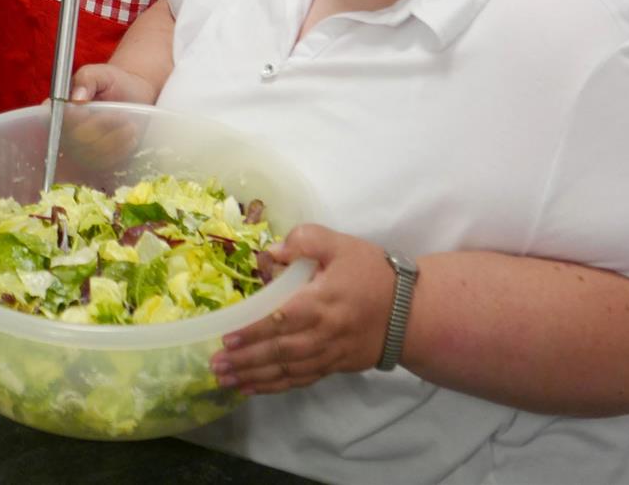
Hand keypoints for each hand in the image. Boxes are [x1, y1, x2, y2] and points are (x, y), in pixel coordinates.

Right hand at [50, 66, 156, 173]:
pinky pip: (102, 164)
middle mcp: (64, 132)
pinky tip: (130, 139)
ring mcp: (79, 149)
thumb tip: (77, 97)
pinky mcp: (94, 160)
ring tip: (130, 127)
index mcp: (59, 110)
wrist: (132, 94)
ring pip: (90, 156)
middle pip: (74, 142)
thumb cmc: (113, 81)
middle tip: (121, 119)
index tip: (93, 114)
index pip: (56, 123)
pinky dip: (118, 153)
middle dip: (100, 131)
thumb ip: (87, 79)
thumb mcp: (99, 73)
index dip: (73, 123)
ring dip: (113, 142)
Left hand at [210, 224, 396, 395]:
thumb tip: (273, 252)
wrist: (412, 312)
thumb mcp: (341, 244)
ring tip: (225, 379)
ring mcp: (329, 354)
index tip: (229, 337)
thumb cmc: (372, 274)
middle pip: (280, 351)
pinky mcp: (334, 366)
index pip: (282, 319)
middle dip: (246, 360)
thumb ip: (306, 240)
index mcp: (322, 301)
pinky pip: (301, 380)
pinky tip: (252, 388)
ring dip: (254, 377)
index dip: (255, 330)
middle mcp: (323, 333)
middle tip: (216, 364)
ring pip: (287, 370)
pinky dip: (275, 386)